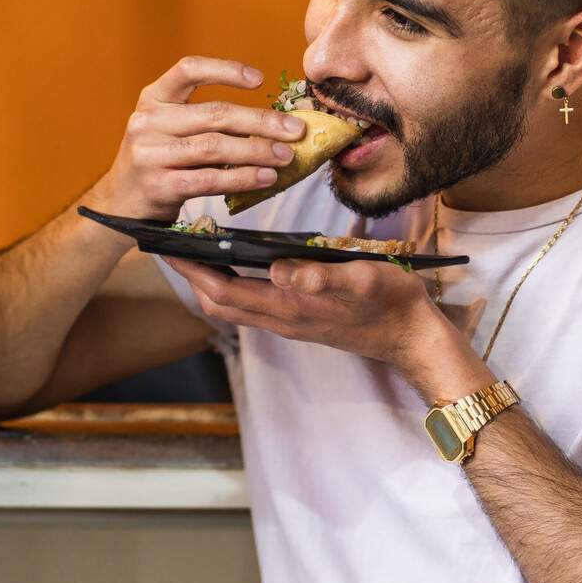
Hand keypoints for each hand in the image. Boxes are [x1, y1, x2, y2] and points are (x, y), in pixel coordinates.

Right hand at [83, 56, 306, 220]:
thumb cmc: (157, 162)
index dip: (225, 70)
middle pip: (214, 113)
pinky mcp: (158, 185)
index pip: (188, 69)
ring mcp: (149, 154)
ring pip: (215, 146)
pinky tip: (265, 177)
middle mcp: (147, 121)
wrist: (118, 205)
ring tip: (286, 156)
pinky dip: (242, 177)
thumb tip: (271, 122)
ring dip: (257, 150)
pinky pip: (209, 179)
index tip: (259, 79)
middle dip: (261, 120)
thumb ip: (206, 121)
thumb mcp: (169, 130)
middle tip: (295, 129)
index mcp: (152, 98)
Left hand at [164, 255, 486, 401]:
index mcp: (290, 307)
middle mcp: (282, 319)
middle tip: (169, 245)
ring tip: (193, 252)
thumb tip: (278, 269)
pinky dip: (230, 287)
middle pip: (218, 303)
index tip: (168, 248)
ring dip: (207, 283)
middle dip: (189, 276)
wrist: (413, 337)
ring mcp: (289, 323)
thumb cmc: (391, 302)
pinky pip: (251, 306)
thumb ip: (321, 277)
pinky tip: (234, 266)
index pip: (224, 291)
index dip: (192, 271)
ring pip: (232, 307)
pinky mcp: (299, 320)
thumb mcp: (363, 279)